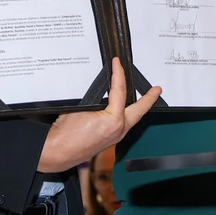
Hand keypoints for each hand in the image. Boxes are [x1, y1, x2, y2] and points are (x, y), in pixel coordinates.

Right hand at [37, 59, 160, 172]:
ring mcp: (115, 136)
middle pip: (139, 110)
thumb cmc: (66, 134)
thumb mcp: (79, 108)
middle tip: (157, 90)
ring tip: (144, 98)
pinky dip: (125, 114)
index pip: (120, 91)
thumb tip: (102, 91)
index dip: (119, 74)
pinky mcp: (109, 140)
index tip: (117, 62)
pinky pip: (123, 123)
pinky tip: (123, 109)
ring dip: (138, 108)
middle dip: (149, 99)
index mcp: (113, 120)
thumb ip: (94, 98)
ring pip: (132, 118)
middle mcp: (118, 130)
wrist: (58, 151)